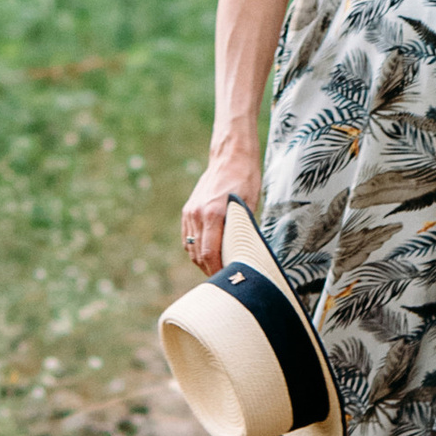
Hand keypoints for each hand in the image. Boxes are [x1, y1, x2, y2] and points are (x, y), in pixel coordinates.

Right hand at [179, 146, 259, 278]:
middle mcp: (197, 214)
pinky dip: (195, 250)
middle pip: (198, 254)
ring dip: (202, 261)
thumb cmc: (245, 179)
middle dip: (210, 270)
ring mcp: (190, 212)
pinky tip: (207, 255)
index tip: (228, 279)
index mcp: (213, 213)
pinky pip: (187, 238)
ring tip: (217, 270)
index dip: (217, 270)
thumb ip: (240, 229)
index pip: (210, 253)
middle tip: (225, 279)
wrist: (230, 156)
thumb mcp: (248, 205)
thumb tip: (242, 254)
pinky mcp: (187, 210)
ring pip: (191, 248)